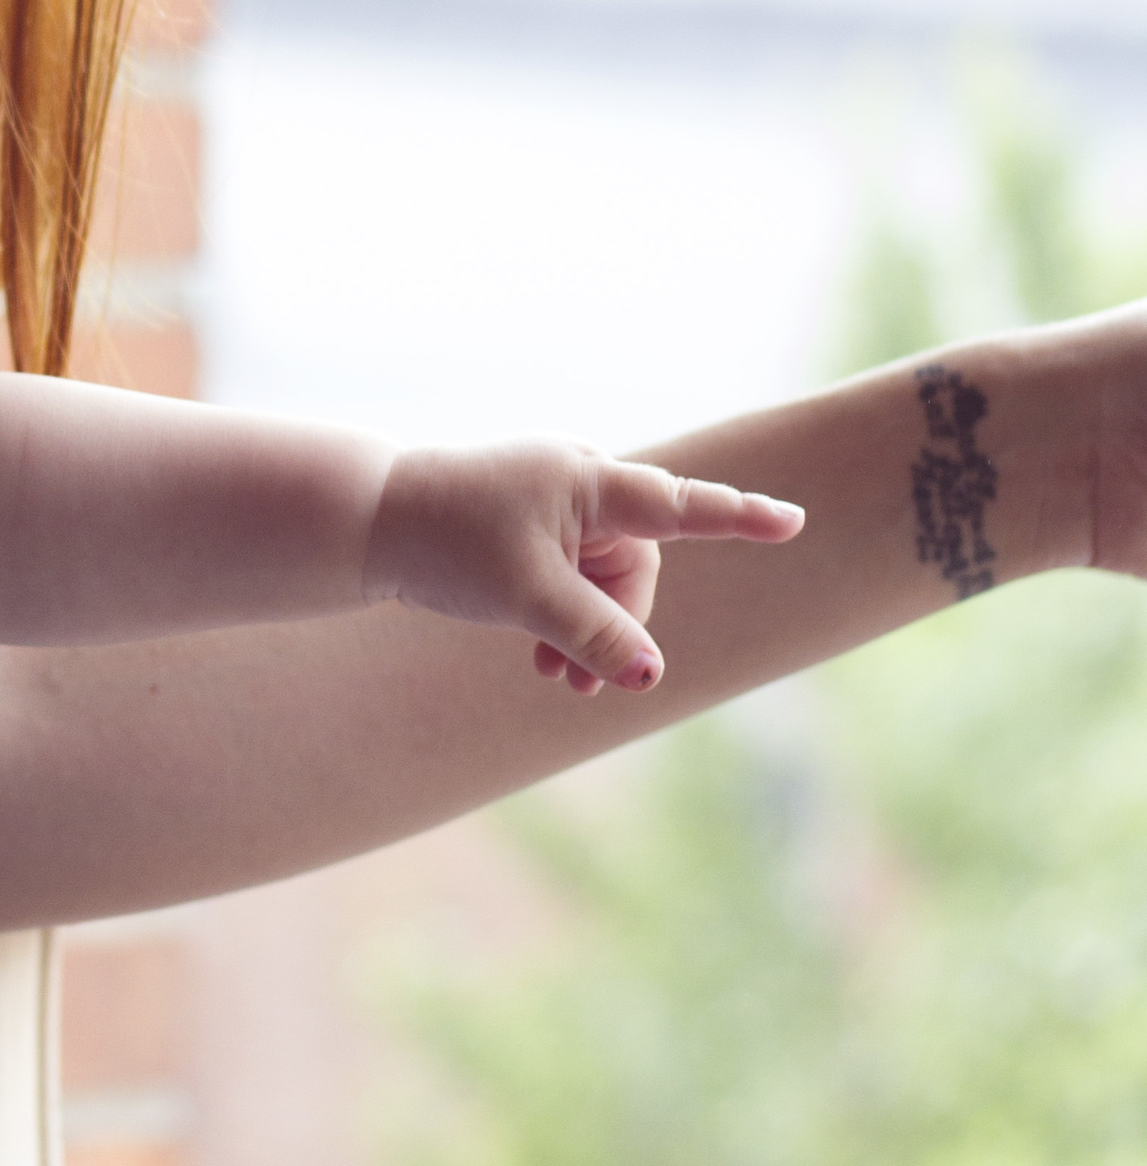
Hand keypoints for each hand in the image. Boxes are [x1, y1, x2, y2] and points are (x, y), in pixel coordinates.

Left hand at [366, 447, 803, 694]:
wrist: (373, 524)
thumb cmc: (448, 544)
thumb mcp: (527, 597)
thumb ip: (595, 634)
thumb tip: (652, 676)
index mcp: (588, 481)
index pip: (679, 505)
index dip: (738, 518)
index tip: (792, 522)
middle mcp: (582, 485)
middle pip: (636, 568)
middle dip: (617, 627)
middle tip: (576, 684)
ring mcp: (558, 506)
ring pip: (605, 581)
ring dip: (589, 632)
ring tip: (557, 681)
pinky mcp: (535, 529)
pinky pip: (574, 578)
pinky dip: (565, 618)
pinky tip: (544, 662)